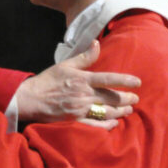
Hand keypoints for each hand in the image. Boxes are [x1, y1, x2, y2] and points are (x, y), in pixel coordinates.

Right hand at [16, 40, 140, 129]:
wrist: (30, 99)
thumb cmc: (47, 80)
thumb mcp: (65, 64)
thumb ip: (84, 57)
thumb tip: (97, 43)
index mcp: (82, 79)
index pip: (109, 79)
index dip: (125, 80)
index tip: (138, 82)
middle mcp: (83, 95)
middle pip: (111, 98)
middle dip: (126, 99)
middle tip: (135, 99)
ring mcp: (80, 109)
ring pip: (107, 112)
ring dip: (120, 111)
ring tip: (128, 110)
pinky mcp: (75, 121)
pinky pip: (95, 125)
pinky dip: (107, 125)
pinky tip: (114, 124)